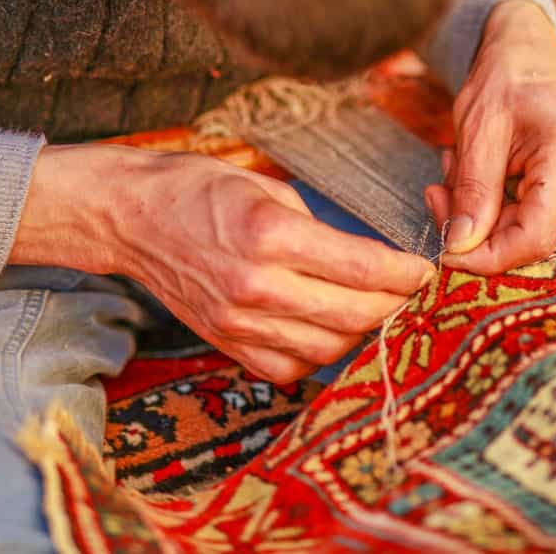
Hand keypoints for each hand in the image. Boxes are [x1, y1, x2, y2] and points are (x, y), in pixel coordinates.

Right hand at [11, 145, 434, 381]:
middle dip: (394, 304)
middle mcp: (255, 285)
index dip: (404, 272)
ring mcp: (238, 322)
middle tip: (410, 292)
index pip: (361, 266)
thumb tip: (368, 258)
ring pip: (328, 349)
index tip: (425, 269)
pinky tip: (328, 330)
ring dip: (363, 333)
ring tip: (377, 310)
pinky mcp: (226, 343)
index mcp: (269, 235)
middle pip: (353, 315)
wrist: (130, 217)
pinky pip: (289, 367)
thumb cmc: (200, 188)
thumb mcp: (268, 187)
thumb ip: (319, 229)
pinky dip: (319, 354)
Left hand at [425, 0, 555, 273]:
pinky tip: (476, 169)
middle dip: (471, 224)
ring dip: (475, 210)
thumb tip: (460, 246)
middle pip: (523, 238)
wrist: (527, 54)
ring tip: (458, 164)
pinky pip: (521, 219)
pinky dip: (488, 203)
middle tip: (437, 186)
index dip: (484, 255)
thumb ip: (472, 191)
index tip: (442, 246)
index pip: (532, 239)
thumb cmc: (504, 79)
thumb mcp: (477, 130)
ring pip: (517, 231)